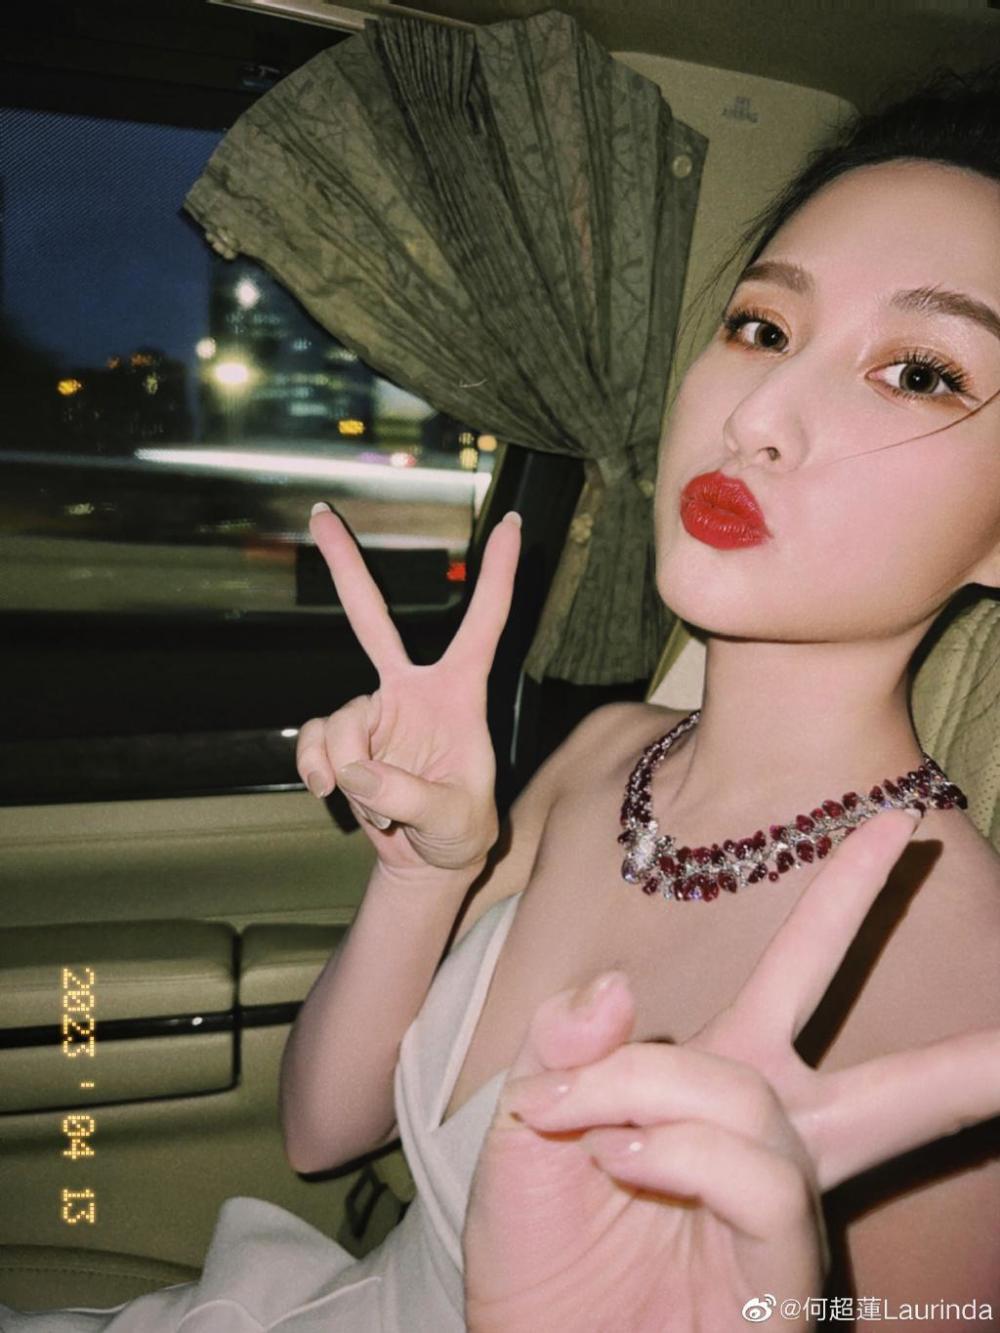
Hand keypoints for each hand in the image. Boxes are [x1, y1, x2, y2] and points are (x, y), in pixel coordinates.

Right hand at [295, 504, 520, 878]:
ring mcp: (372, 712)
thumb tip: (355, 770)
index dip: (499, 573)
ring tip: (383, 808)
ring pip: (339, 720)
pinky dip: (317, 771)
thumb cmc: (462, 834)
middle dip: (345, 565)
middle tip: (321, 513)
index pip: (485, 623)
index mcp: (460, 693)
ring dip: (351, 770)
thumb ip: (409, 795)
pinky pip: (313, 742)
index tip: (516, 524)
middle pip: (371, 619)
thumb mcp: (455, 820)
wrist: (426, 862)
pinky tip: (332, 795)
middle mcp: (412, 690)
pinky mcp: (342, 740)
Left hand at [463, 809, 999, 1331]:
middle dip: (960, 1039)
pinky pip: (753, 1175)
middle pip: (887, 1081)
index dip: (847, 899)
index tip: (899, 825)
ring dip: (664, 1090)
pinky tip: (624, 1158)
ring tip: (595, 1129)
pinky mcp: (779, 1277)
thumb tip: (621, 983)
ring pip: (766, 1106)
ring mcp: (781, 1214)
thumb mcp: (526, 1124)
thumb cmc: (540, 1252)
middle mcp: (773, 1141)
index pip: (799, 974)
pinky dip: (678, 1148)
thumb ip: (564, 1045)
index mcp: (721, 1080)